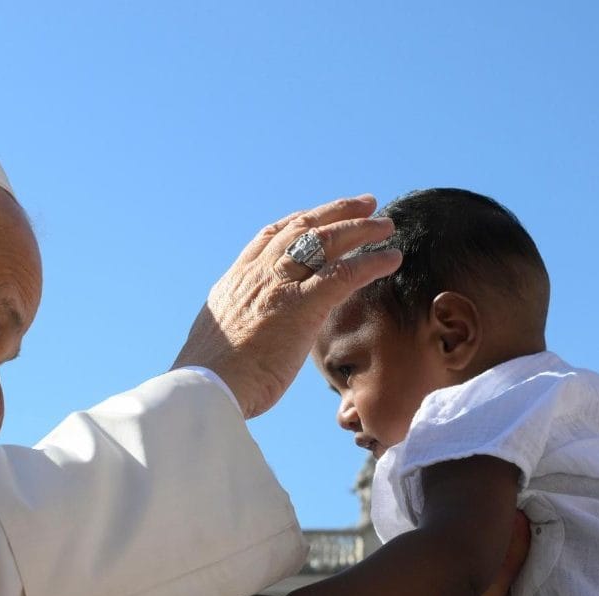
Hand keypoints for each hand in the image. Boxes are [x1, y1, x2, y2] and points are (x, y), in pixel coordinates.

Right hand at [172, 195, 401, 417]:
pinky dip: (371, 262)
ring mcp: (279, 286)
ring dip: (360, 229)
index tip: (317, 216)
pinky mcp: (301, 306)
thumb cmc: (211, 377)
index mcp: (237, 280)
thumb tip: (245, 331)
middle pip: (302, 228)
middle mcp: (258, 274)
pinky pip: (344, 273)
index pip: (270, 237)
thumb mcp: (219, 336)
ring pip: (325, 241)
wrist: (205, 388)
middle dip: (336, 212)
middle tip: (365, 204)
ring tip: (387, 226)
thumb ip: (238, 322)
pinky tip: (392, 259)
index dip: (298, 222)